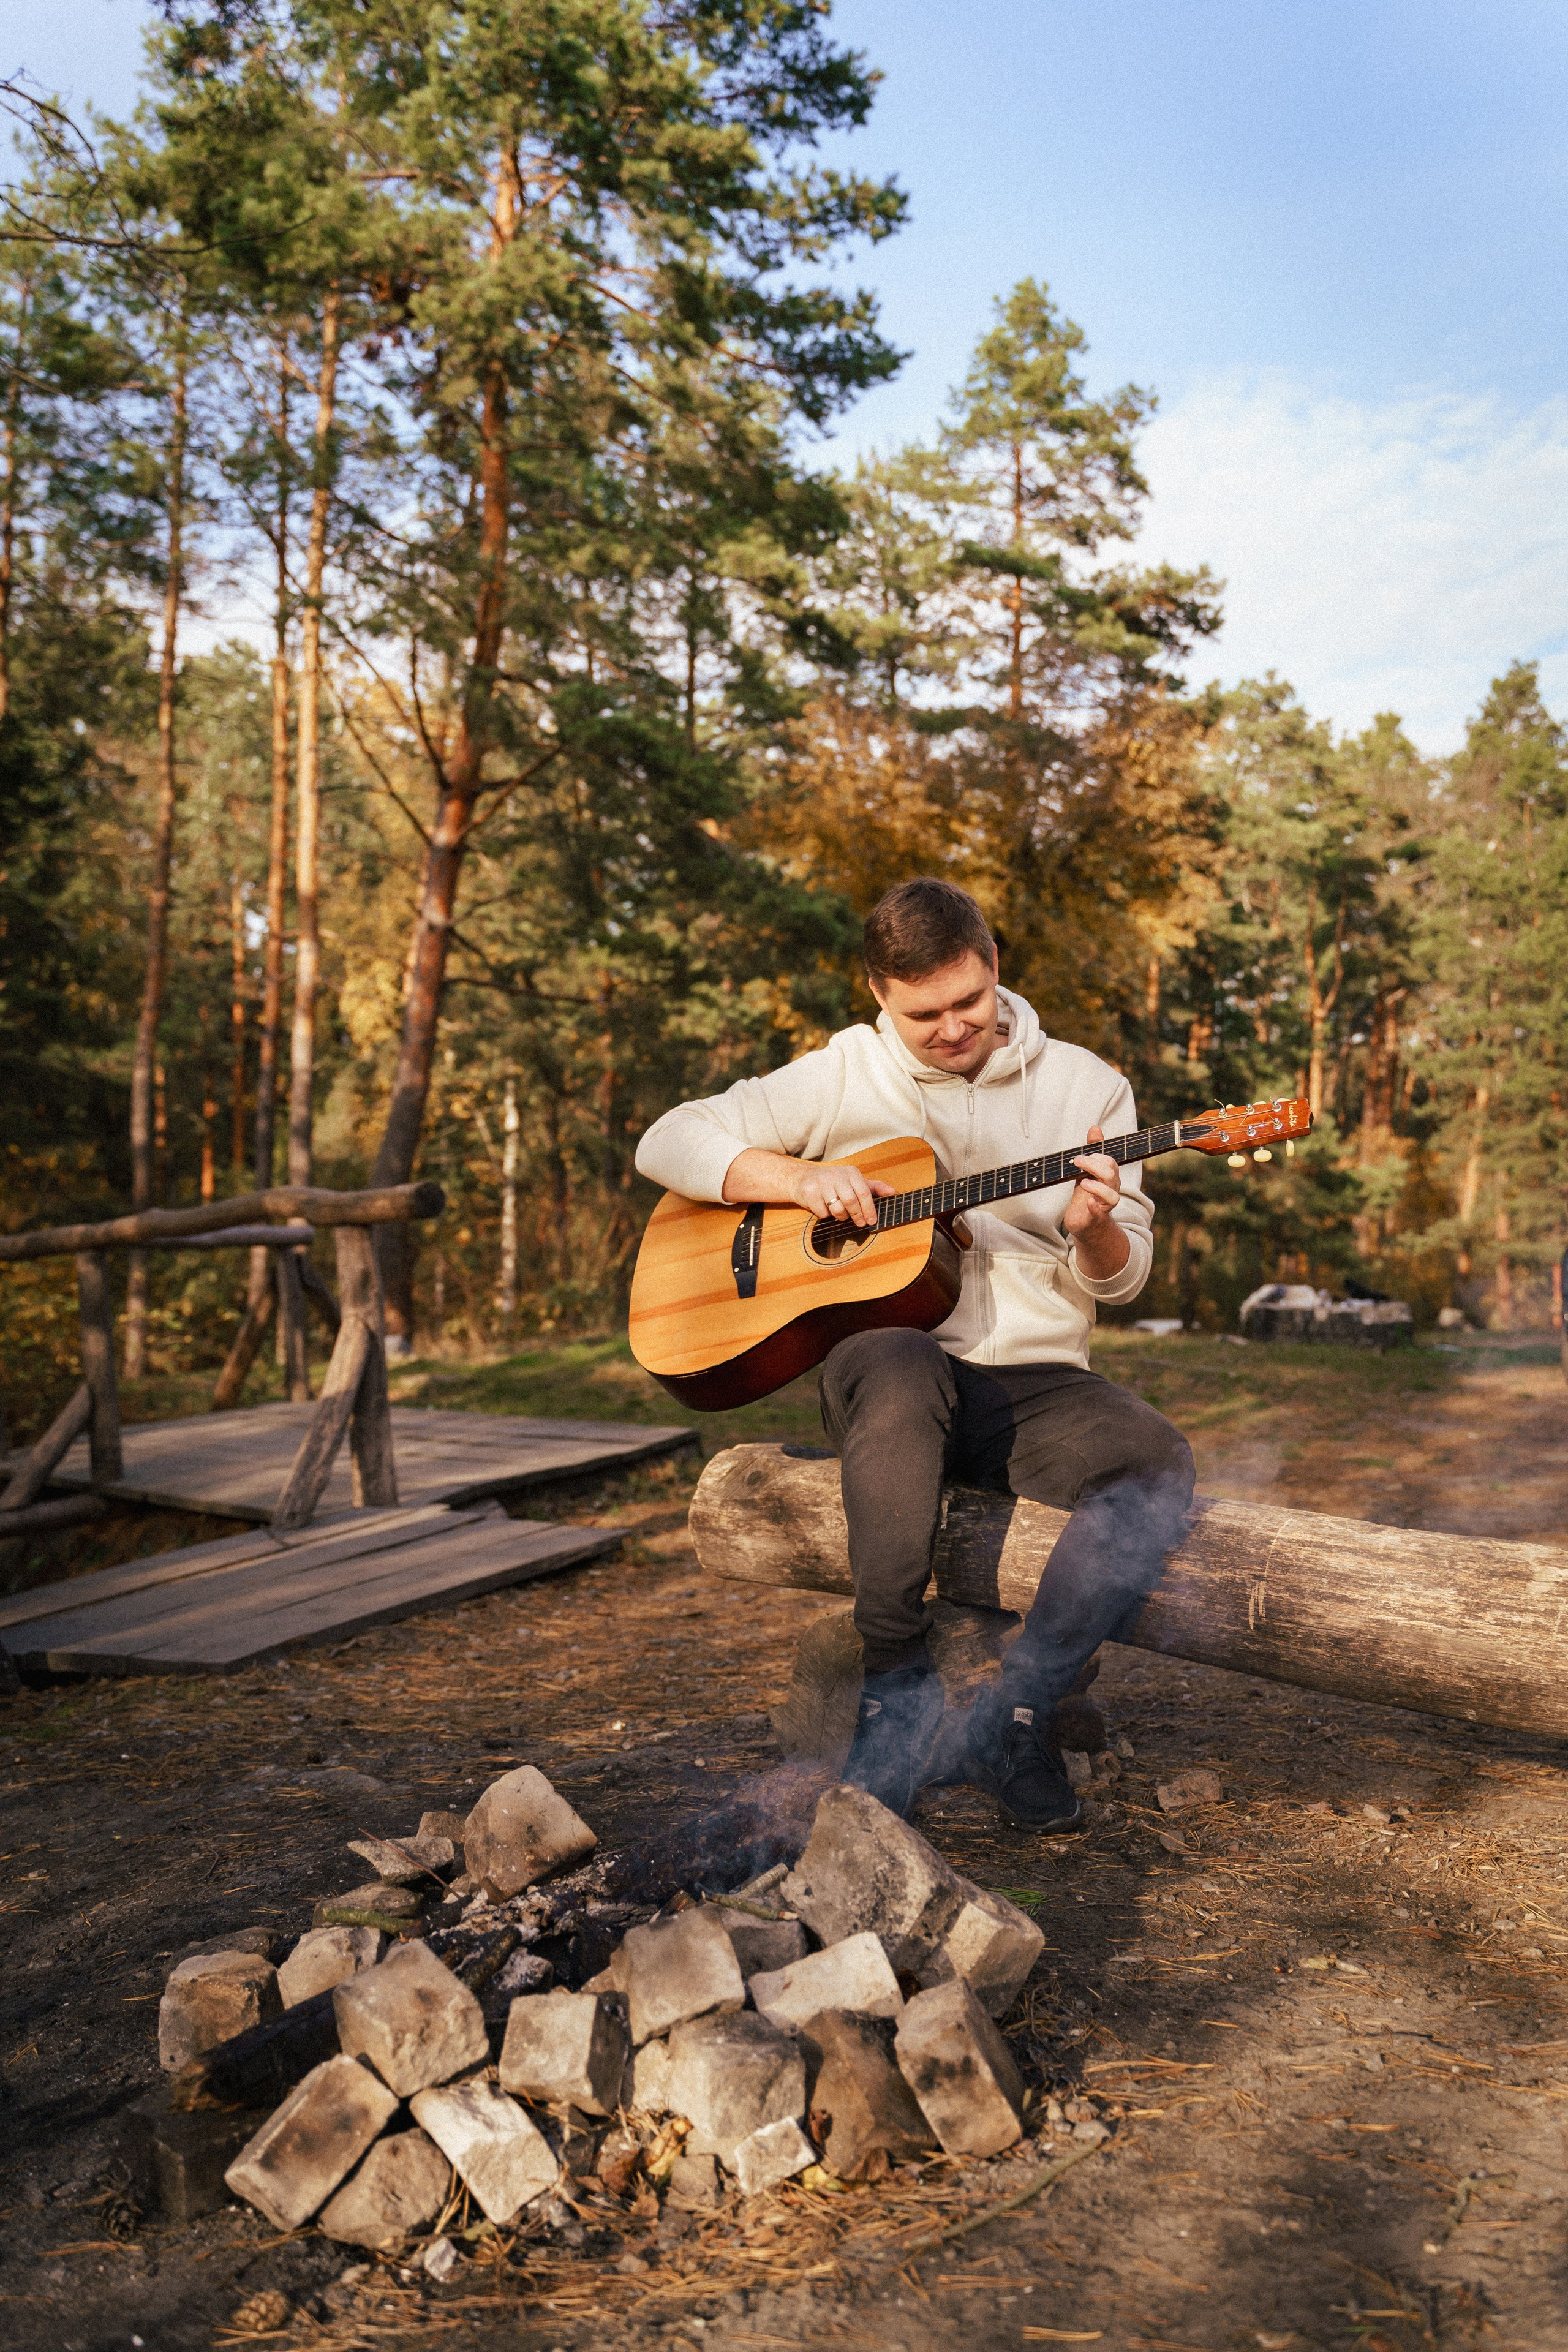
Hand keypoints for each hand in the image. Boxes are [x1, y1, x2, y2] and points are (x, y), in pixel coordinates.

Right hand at [791, 1159, 893, 1229]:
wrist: (802, 1178)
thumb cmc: (834, 1182)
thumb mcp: (855, 1182)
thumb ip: (874, 1187)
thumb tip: (893, 1192)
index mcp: (850, 1172)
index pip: (864, 1192)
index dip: (869, 1209)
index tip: (872, 1221)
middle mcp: (836, 1175)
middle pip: (850, 1201)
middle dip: (857, 1215)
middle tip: (860, 1223)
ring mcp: (821, 1182)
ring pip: (836, 1209)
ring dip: (840, 1216)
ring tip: (840, 1213)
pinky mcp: (809, 1192)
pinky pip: (822, 1212)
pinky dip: (824, 1215)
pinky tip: (823, 1208)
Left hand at [1064, 1124, 1129, 1277]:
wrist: (1085, 1224)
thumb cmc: (1087, 1194)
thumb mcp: (1087, 1171)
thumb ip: (1092, 1151)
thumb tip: (1095, 1128)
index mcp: (1109, 1178)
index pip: (1110, 1163)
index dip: (1096, 1157)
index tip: (1078, 1156)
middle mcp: (1111, 1191)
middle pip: (1111, 1175)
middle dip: (1094, 1166)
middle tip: (1076, 1162)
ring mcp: (1104, 1206)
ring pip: (1112, 1196)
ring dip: (1097, 1187)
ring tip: (1083, 1183)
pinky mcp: (1094, 1219)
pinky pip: (1098, 1214)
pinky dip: (1094, 1207)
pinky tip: (1088, 1202)